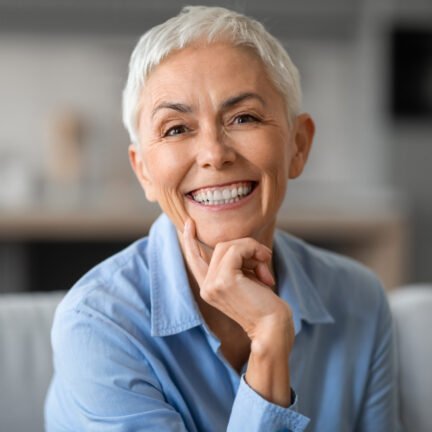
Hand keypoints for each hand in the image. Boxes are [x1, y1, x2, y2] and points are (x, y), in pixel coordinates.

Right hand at [182, 218, 291, 343]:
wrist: (273, 329)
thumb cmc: (265, 306)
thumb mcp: (245, 281)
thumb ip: (235, 266)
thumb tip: (240, 245)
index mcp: (209, 289)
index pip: (195, 260)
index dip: (190, 241)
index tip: (189, 223)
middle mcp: (206, 287)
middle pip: (220, 247)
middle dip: (246, 248)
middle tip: (264, 260)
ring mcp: (212, 284)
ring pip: (229, 245)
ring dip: (253, 250)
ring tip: (266, 269)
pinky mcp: (224, 280)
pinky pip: (238, 249)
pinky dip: (254, 250)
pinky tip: (265, 262)